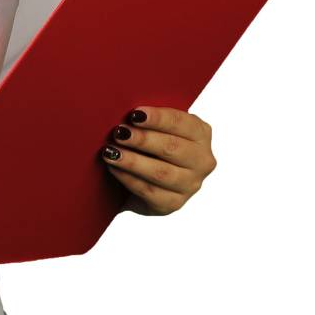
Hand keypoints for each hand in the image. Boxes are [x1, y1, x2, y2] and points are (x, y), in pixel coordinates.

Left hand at [99, 106, 216, 215]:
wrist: (152, 180)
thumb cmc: (154, 145)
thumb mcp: (161, 129)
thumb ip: (151, 121)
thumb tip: (125, 111)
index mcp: (201, 134)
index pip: (182, 123)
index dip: (158, 118)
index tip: (135, 114)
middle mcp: (202, 161)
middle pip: (172, 148)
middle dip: (143, 140)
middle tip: (119, 133)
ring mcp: (190, 185)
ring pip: (161, 172)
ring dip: (133, 161)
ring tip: (111, 152)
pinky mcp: (173, 203)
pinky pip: (149, 191)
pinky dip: (128, 178)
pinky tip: (114, 169)